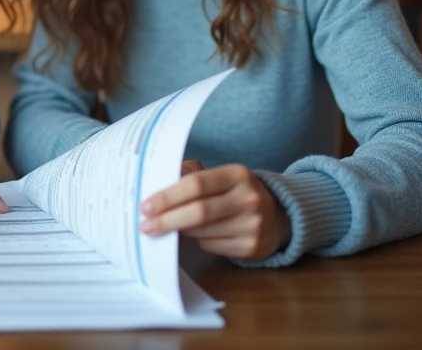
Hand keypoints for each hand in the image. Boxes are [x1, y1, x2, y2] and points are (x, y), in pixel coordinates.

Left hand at [138, 163, 290, 260]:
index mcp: (237, 174)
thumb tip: (157, 184)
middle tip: (145, 226)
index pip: (196, 184)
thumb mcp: (221, 177)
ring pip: (202, 232)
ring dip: (180, 231)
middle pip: (198, 212)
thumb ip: (192, 176)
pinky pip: (211, 246)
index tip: (146, 206)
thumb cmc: (236, 193)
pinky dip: (197, 241)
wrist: (277, 217)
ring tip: (169, 227)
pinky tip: (195, 235)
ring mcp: (253, 225)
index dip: (168, 196)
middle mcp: (249, 199)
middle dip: (167, 220)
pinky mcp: (252, 247)